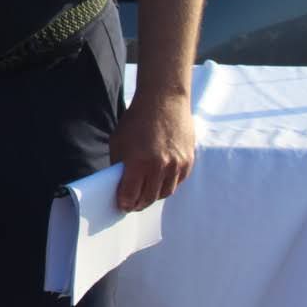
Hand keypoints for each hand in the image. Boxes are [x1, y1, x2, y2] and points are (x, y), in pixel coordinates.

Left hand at [110, 90, 194, 210]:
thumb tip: (119, 184)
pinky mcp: (188, 161)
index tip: (122, 205)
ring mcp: (177, 165)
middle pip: (149, 197)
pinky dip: (167, 185)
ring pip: (165, 193)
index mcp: (139, 162)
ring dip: (154, 196)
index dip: (125, 202)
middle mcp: (160, 166)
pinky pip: (177, 182)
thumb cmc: (137, 119)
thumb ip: (119, 165)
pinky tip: (159, 183)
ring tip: (146, 195)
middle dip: (138, 204)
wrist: (164, 101)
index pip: (131, 194)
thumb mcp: (118, 141)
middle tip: (132, 205)